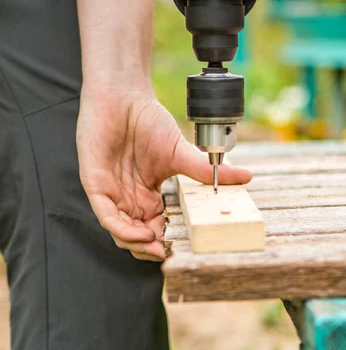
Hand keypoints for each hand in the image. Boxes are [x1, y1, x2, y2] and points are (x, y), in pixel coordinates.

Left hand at [77, 84, 251, 260]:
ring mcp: (111, 193)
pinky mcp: (96, 185)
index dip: (167, 240)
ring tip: (157, 245)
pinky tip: (141, 233)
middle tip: (168, 252)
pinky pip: (106, 216)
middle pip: (136, 237)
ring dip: (137, 244)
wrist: (124, 97)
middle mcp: (128, 198)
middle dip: (150, 249)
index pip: (155, 228)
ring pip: (120, 232)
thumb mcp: (181, 153)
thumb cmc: (148, 121)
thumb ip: (206, 171)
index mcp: (147, 195)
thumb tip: (246, 176)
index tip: (182, 248)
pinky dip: (122, 229)